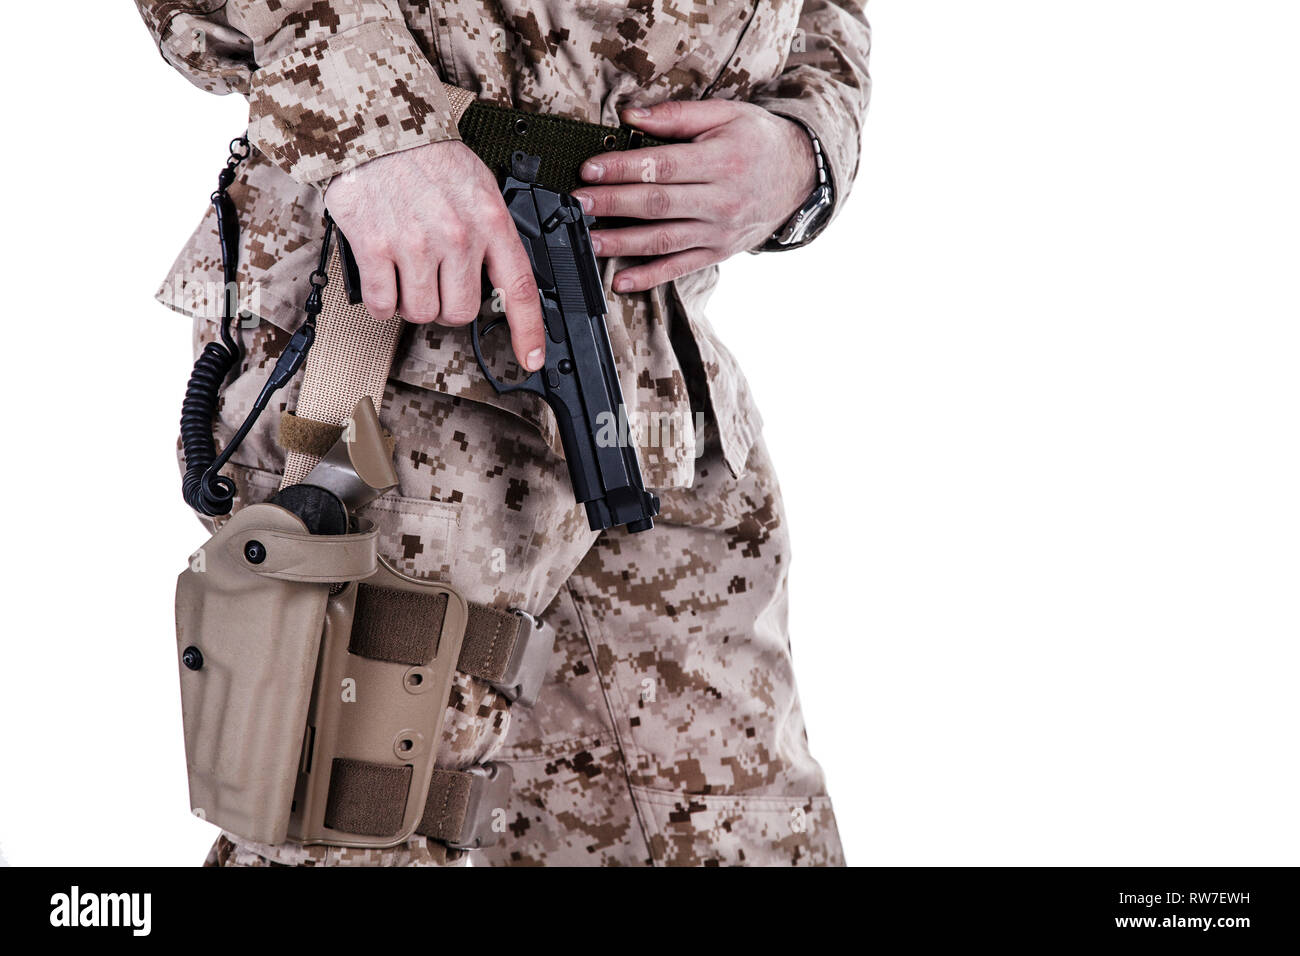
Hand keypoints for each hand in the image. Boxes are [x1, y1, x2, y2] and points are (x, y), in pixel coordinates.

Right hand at [324, 140, 545, 370]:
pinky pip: (382, 305)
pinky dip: (380, 299)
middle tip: (435, 278)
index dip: (528, 331)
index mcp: (490, 220)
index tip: (531, 358)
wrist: (375, 123)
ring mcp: (416, 243)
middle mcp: (458, 235)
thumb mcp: (478, 185)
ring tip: (406, 267)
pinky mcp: (376, 247)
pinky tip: (382, 273)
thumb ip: (490, 232)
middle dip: (447, 305)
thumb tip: (497, 280)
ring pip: (420, 313)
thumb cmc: (427, 155)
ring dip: (411, 301)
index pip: (520, 289)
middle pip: (460, 313)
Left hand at [571, 99, 816, 293]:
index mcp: (721, 161)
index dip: (623, 169)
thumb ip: (677, 115)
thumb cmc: (758, 141)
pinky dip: (649, 277)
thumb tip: (631, 116)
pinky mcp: (717, 253)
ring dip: (623, 243)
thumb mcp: (727, 114)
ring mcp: (719, 232)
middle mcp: (721, 201)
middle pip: (658, 205)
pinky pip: (679, 268)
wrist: (801, 177)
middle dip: (613, 205)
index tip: (590, 169)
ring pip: (664, 240)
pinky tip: (622, 281)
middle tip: (578, 203)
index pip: (663, 167)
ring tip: (589, 240)